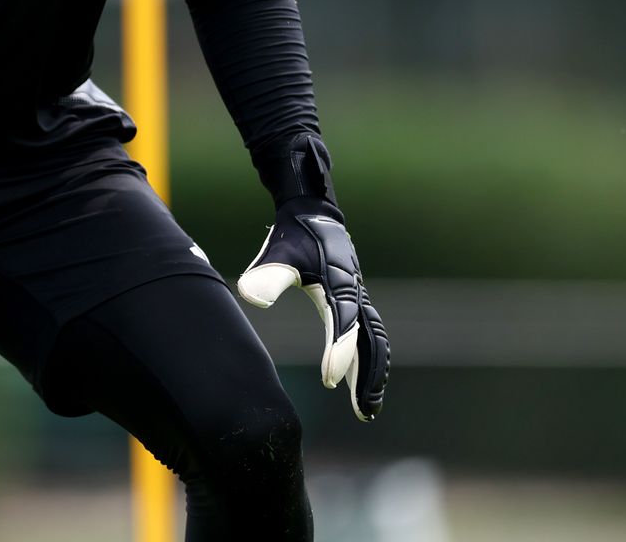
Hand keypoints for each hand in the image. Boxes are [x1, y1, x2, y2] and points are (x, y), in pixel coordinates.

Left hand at [237, 200, 389, 420]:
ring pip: (375, 342)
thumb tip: (250, 297)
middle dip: (368, 377)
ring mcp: (359, 298)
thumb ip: (266, 276)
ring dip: (374, 374)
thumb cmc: (294, 237)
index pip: (343, 324)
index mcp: (339, 285)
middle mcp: (355, 294)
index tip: (328, 380)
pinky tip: (360, 380)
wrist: (313, 214)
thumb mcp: (277, 252)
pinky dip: (372, 359)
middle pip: (371, 342)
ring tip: (368, 408)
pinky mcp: (357, 300)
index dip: (338, 352)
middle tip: (363, 412)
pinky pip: (372, 335)